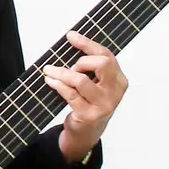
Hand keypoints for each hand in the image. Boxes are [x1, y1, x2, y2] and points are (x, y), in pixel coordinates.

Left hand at [41, 30, 127, 161]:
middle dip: (81, 61)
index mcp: (119, 79)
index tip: (71, 36)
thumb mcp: (96, 83)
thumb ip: (90, 66)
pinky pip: (70, 94)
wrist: (87, 131)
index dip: (87, 44)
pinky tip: (50, 81)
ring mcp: (104, 105)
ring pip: (81, 80)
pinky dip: (58, 85)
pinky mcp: (89, 115)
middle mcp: (115, 91)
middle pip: (102, 64)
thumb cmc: (89, 102)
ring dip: (61, 73)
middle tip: (70, 68)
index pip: (106, 55)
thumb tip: (72, 40)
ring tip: (49, 71)